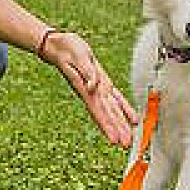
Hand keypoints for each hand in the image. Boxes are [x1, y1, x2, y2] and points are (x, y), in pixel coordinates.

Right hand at [40, 31, 137, 145]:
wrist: (59, 45)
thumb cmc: (66, 49)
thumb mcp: (77, 56)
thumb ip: (86, 71)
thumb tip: (92, 86)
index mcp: (85, 87)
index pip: (98, 109)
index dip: (107, 124)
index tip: (113, 138)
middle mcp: (92, 91)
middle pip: (106, 114)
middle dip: (115, 129)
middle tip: (125, 144)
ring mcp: (97, 88)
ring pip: (111, 109)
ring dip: (119, 123)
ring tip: (127, 138)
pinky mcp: (101, 82)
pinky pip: (114, 98)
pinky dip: (123, 108)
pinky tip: (130, 117)